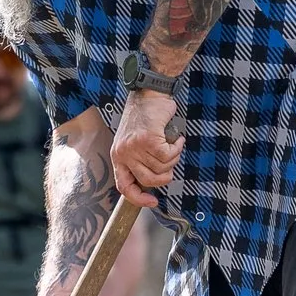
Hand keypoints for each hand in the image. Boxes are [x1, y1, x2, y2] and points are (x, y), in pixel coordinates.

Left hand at [110, 88, 183, 205]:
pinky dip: (177, 148)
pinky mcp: (148, 139)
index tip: (153, 202)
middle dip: (164, 176)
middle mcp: (123, 153)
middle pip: (148, 180)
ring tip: (173, 144)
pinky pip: (168, 155)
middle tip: (171, 165)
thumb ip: (138, 160)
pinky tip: (177, 139)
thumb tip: (153, 181)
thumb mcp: (133, 141)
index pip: (124, 186)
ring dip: (173, 158)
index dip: (138, 198)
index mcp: (117, 156)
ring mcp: (135, 146)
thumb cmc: (144, 117)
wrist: (149, 93)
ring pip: (161, 167)